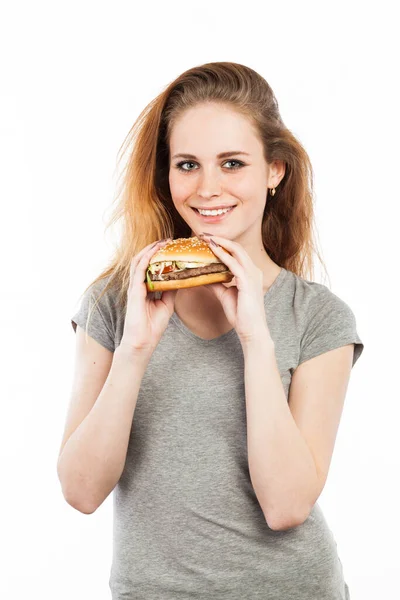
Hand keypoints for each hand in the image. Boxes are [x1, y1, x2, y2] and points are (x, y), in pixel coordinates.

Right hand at [119, 239, 177, 354]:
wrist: (143, 342)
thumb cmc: (152, 326)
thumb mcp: (167, 304)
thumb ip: (171, 290)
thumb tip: (181, 279)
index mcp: (144, 288)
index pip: (150, 266)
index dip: (158, 255)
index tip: (170, 246)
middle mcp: (137, 285)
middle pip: (143, 260)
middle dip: (154, 248)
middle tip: (167, 240)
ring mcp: (134, 288)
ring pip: (138, 262)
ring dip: (149, 250)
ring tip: (161, 242)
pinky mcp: (134, 292)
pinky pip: (138, 271)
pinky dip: (145, 260)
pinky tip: (152, 253)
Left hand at [199, 234, 272, 345]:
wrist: (251, 330)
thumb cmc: (241, 314)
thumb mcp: (224, 295)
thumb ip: (216, 283)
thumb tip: (202, 276)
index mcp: (250, 273)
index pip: (236, 253)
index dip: (223, 244)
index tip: (208, 240)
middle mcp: (254, 271)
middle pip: (237, 248)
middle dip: (220, 239)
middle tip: (204, 234)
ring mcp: (252, 275)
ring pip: (236, 251)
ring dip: (220, 243)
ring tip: (206, 238)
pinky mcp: (248, 282)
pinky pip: (234, 264)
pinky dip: (223, 255)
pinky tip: (212, 250)